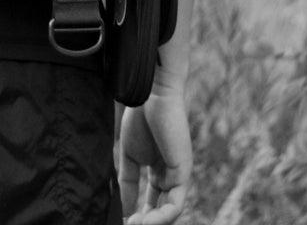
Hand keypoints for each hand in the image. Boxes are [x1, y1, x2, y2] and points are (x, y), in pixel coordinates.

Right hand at [117, 86, 191, 223]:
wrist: (149, 95)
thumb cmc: (139, 117)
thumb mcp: (129, 156)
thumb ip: (128, 182)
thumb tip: (124, 209)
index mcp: (159, 170)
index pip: (152, 201)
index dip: (138, 214)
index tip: (123, 221)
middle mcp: (171, 175)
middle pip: (161, 209)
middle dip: (146, 222)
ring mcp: (178, 174)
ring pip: (169, 211)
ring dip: (153, 222)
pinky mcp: (183, 171)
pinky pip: (175, 203)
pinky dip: (162, 216)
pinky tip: (145, 221)